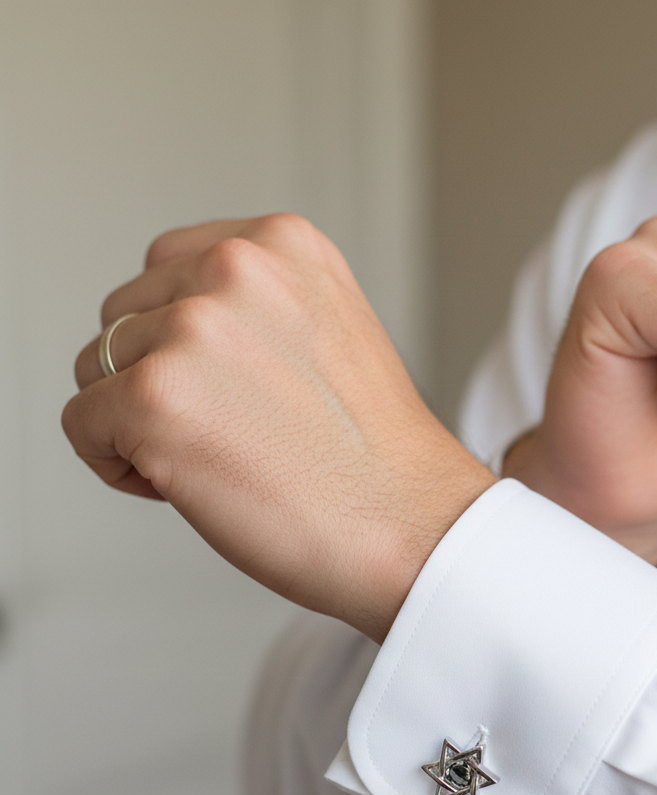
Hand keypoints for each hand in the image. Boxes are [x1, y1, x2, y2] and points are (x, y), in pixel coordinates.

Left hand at [63, 215, 495, 642]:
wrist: (413, 528)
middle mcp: (237, 266)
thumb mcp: (328, 330)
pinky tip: (187, 484)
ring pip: (96, 368)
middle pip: (125, 315)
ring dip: (137, 419)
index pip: (168, 268)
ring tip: (218, 455)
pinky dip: (117, 464)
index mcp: (285, 242)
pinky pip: (82, 425)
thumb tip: (168, 321)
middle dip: (158, 375)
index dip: (184, 339)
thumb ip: (254, 304)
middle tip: (232, 430)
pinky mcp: (154, 395)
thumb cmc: (374, 455)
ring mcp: (194, 327)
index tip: (228, 387)